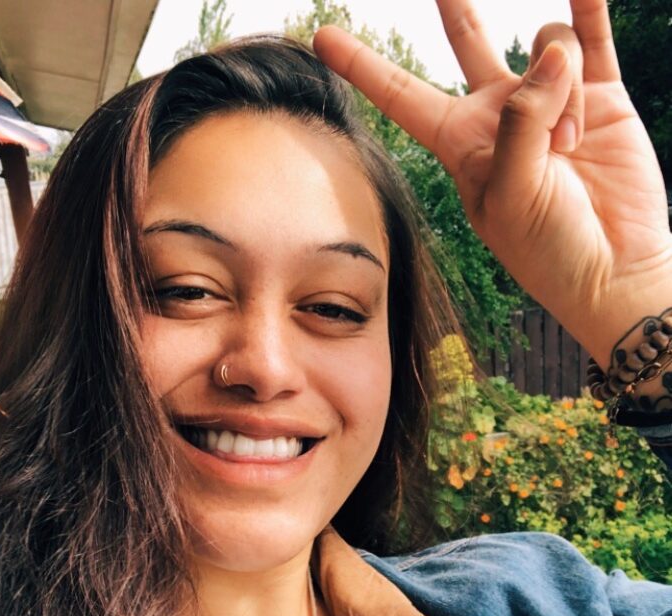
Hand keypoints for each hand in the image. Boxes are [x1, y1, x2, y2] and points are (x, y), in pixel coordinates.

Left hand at [313, 1, 671, 365]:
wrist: (611, 271)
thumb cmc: (548, 251)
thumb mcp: (511, 196)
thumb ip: (520, 124)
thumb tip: (551, 54)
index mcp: (461, 145)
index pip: (402, 96)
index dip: (363, 66)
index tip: (323, 37)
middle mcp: (502, 116)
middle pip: (468, 44)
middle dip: (455, 9)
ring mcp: (550, 101)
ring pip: (547, 47)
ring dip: (561, 87)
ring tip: (570, 145)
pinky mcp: (600, 97)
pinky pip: (592, 34)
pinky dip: (588, 9)